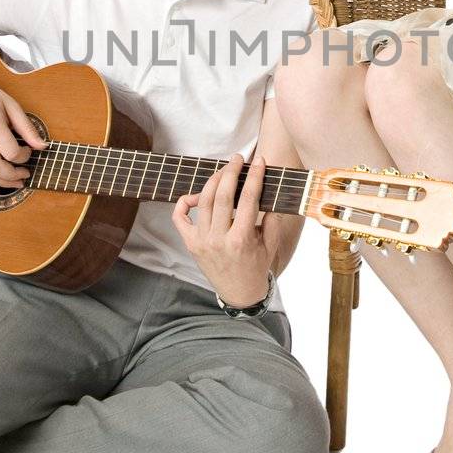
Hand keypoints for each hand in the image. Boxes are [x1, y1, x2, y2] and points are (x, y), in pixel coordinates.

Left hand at [171, 154, 273, 307]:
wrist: (239, 293)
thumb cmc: (256, 267)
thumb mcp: (271, 246)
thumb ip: (272, 221)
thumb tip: (267, 194)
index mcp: (242, 240)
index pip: (248, 199)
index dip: (254, 177)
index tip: (258, 161)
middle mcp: (219, 239)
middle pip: (221, 196)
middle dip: (230, 172)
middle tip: (237, 159)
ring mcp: (202, 241)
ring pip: (202, 202)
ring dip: (212, 181)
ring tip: (223, 171)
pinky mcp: (191, 243)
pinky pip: (180, 218)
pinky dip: (184, 202)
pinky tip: (196, 194)